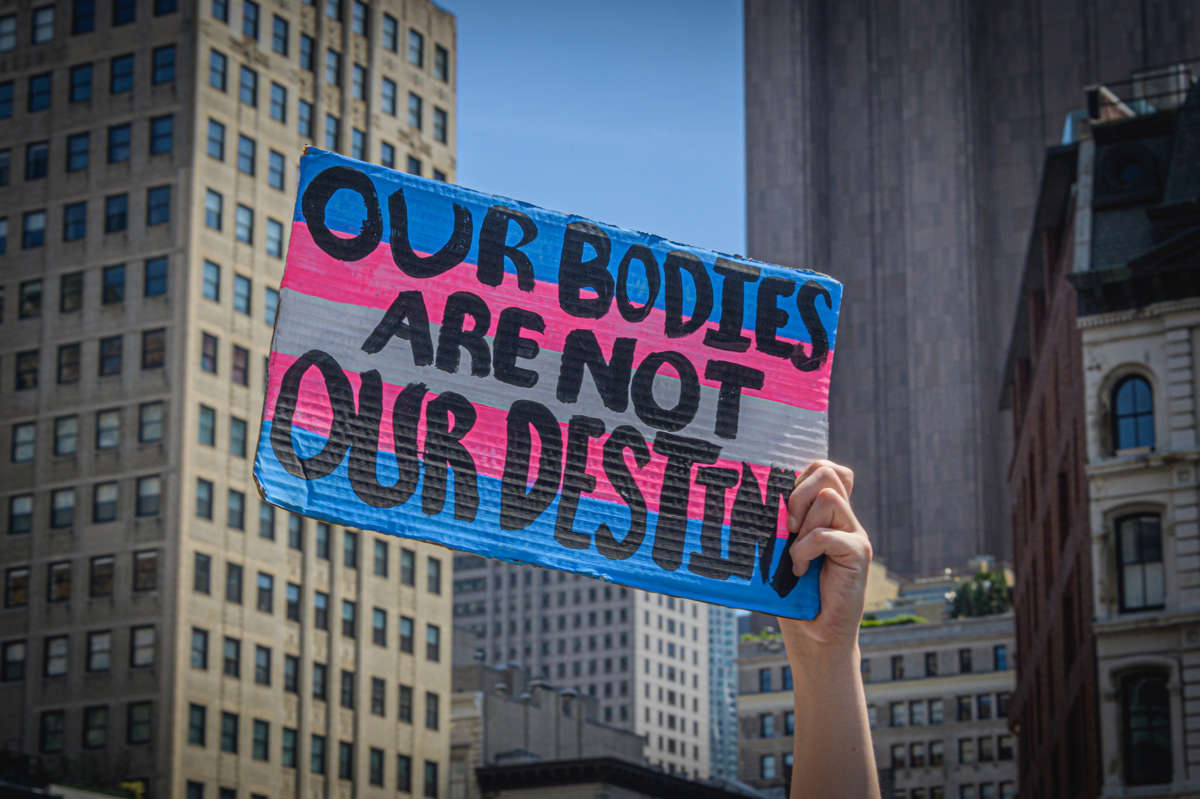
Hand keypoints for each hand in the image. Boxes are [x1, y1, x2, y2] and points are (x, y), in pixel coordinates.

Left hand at [778, 460, 871, 654]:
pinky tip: (800, 571)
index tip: (782, 506)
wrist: (814, 636)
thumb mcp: (779, 550)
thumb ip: (780, 523)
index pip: (825, 468)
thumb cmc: (791, 595)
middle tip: (787, 526)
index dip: (802, 476)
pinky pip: (828, 535)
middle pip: (829, 471)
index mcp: (826, 514)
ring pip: (829, 498)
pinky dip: (806, 551)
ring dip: (802, 526)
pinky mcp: (858, 555)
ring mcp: (854, 535)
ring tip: (794, 554)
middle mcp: (844, 519)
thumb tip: (752, 497)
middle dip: (799, 492)